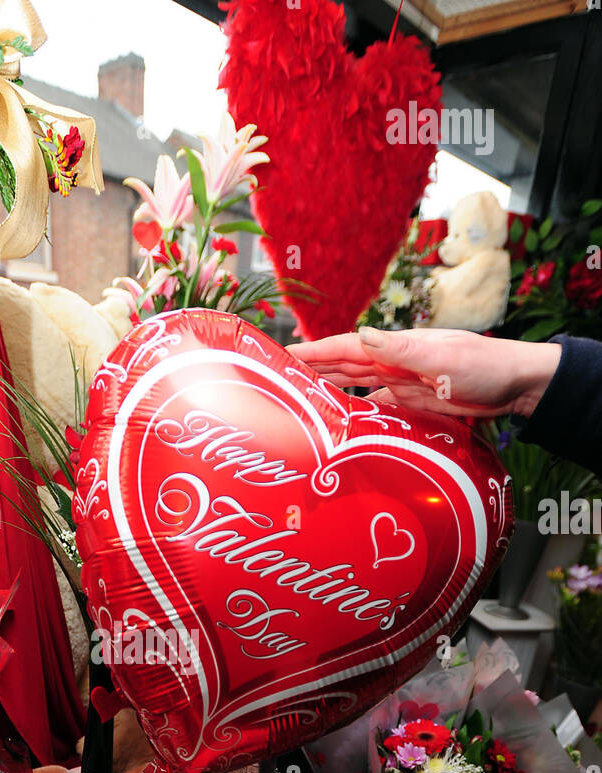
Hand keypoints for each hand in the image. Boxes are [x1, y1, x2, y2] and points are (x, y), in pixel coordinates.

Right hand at [289, 326, 561, 418]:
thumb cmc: (485, 365)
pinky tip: (338, 420)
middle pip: (340, 365)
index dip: (309, 351)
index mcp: (395, 348)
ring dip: (326, 389)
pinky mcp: (411, 403)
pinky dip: (354, 411)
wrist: (517, 386)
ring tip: (295, 397)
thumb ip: (402, 350)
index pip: (342, 348)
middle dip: (308, 368)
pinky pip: (374, 407)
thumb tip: (362, 336)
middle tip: (272, 376)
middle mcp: (392, 363)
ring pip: (353, 385)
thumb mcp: (442, 357)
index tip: (279, 353)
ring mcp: (400, 383)